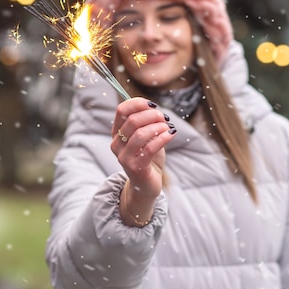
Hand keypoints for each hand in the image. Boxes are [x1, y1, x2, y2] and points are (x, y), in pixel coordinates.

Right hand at [111, 97, 175, 225]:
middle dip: (152, 115)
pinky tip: (171, 135)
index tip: (153, 105)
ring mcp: (124, 157)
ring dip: (158, 127)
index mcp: (116, 133)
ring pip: (140, 134)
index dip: (138, 103)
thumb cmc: (148, 157)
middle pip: (132, 120)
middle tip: (164, 118)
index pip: (122, 110)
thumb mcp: (145, 136)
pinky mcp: (136, 167)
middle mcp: (116, 144)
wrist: (147, 184)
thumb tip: (153, 107)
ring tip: (168, 127)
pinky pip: (150, 148)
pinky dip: (163, 138)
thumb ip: (146, 122)